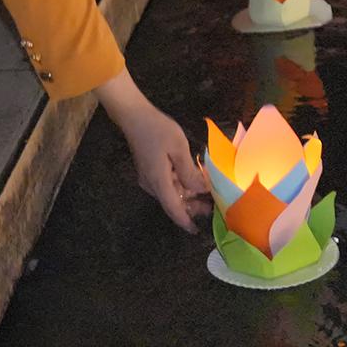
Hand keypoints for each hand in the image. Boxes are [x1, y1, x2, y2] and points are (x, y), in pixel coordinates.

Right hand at [99, 74, 211, 231]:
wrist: (135, 116)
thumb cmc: (158, 130)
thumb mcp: (179, 149)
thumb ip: (189, 172)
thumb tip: (199, 190)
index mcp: (158, 181)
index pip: (172, 208)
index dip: (185, 221)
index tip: (196, 231)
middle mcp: (151, 184)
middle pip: (172, 202)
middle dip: (191, 206)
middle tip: (211, 205)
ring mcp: (148, 177)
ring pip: (170, 192)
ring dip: (187, 194)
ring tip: (207, 191)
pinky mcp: (149, 170)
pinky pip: (166, 183)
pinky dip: (180, 184)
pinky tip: (192, 178)